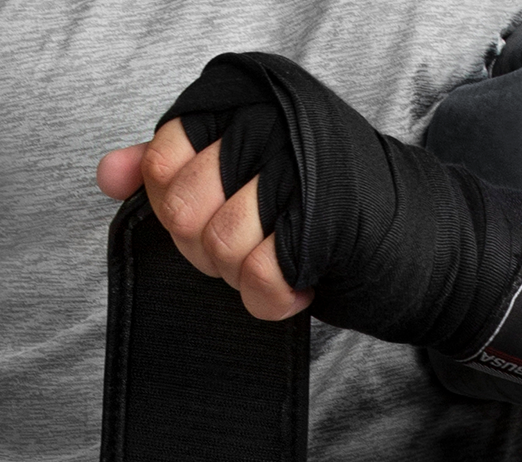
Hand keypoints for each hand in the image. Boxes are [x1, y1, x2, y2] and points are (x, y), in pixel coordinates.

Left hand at [97, 122, 313, 320]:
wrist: (413, 236)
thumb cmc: (319, 207)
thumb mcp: (240, 171)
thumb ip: (174, 167)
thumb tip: (108, 175)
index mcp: (242, 102)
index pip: (161, 164)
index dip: (177, 212)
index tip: (218, 217)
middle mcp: (269, 123)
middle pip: (183, 212)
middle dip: (210, 252)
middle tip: (252, 246)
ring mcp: (299, 169)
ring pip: (220, 246)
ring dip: (245, 276)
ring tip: (278, 262)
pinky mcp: (327, 220)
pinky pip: (261, 277)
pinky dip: (275, 300)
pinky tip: (299, 287)